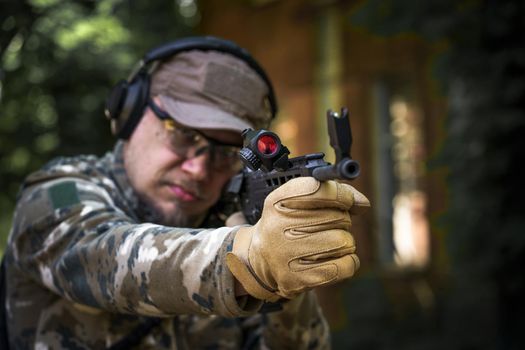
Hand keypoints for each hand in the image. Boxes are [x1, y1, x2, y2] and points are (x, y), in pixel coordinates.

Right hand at [226, 177, 369, 301]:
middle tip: (329, 226)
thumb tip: (362, 203)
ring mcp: (286, 255)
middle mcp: (278, 227)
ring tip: (329, 243)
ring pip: (344, 241)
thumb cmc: (287, 226)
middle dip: (343, 220)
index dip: (343, 195)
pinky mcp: (298, 279)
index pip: (320, 190)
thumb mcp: (298, 201)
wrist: (261, 261)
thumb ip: (332, 193)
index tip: (349, 201)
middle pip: (338, 217)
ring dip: (345, 242)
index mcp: (277, 202)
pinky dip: (348, 262)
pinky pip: (345, 266)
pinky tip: (335, 258)